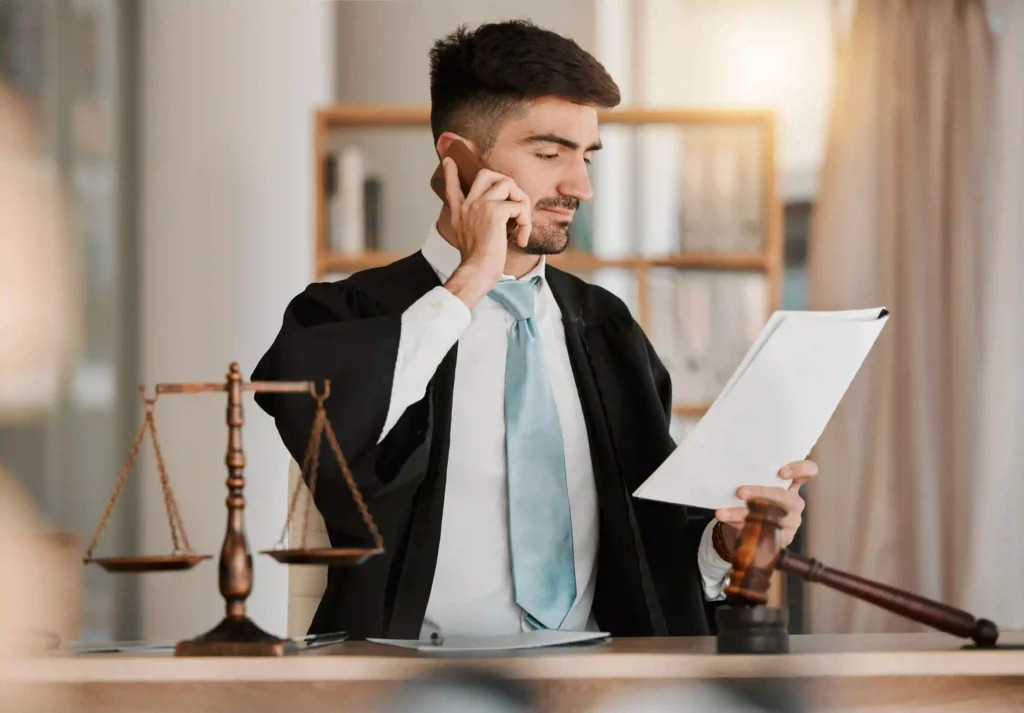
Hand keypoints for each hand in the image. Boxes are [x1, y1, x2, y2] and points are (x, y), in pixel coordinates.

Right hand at [442, 157, 531, 309]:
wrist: (477, 271)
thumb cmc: (478, 262)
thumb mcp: (470, 238)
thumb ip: (477, 223)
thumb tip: (500, 214)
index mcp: (459, 212)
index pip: (452, 186)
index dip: (451, 173)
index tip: (450, 161)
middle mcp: (467, 205)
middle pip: (487, 174)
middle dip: (507, 183)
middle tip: (514, 202)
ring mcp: (480, 205)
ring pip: (508, 184)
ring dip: (522, 203)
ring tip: (522, 224)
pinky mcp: (495, 212)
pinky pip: (519, 206)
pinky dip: (526, 222)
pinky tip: (521, 238)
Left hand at [715, 460, 818, 551]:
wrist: (749, 527)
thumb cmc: (753, 498)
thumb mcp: (755, 484)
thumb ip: (751, 476)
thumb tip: (727, 469)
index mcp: (792, 485)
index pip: (809, 472)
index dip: (800, 469)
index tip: (781, 473)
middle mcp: (794, 503)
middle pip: (785, 497)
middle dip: (762, 493)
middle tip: (740, 492)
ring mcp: (791, 522)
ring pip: (771, 517)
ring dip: (743, 514)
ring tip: (722, 512)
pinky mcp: (782, 539)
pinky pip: (762, 533)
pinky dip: (742, 526)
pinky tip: (728, 522)